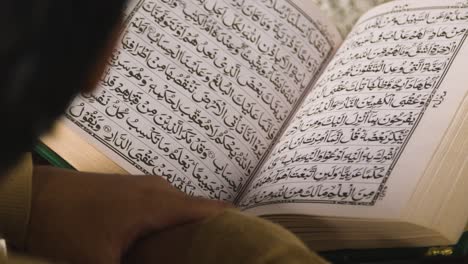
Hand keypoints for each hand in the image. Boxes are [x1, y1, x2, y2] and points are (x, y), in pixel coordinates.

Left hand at [26, 166, 227, 263]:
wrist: (35, 196)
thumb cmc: (66, 225)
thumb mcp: (101, 263)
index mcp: (159, 203)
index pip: (211, 209)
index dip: (232, 223)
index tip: (246, 238)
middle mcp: (158, 188)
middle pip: (198, 209)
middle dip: (209, 230)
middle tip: (215, 253)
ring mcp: (145, 184)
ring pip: (179, 207)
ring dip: (187, 226)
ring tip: (192, 249)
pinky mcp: (133, 187)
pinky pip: (164, 203)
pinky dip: (170, 219)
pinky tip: (161, 239)